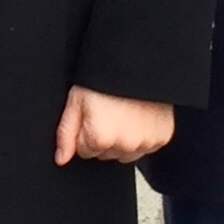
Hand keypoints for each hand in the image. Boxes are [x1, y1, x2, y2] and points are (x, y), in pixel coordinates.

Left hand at [54, 86, 173, 164]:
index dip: (86, 131)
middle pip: (106, 153)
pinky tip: (138, 117)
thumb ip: (66, 134)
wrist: (137, 64)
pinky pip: (146, 146)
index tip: (93, 114)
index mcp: (100, 138)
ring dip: (123, 139)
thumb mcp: (76, 101)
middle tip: (109, 112)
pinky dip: (142, 136)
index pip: (85, 151)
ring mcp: (146, 142)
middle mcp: (124, 144)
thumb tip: (61, 159)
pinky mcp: (162, 137)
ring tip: (123, 114)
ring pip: (126, 153)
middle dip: (104, 136)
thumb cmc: (105, 78)